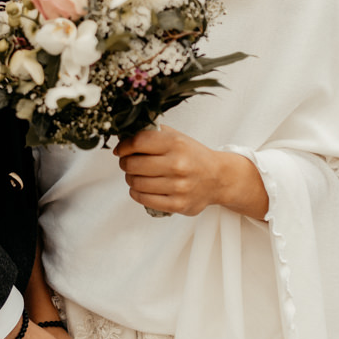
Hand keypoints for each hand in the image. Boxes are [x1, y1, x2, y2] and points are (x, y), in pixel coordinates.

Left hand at [114, 126, 267, 218]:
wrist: (218, 179)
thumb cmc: (193, 156)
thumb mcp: (178, 137)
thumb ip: (153, 133)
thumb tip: (124, 134)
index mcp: (176, 144)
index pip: (138, 142)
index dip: (124, 146)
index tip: (121, 149)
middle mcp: (178, 165)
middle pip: (132, 164)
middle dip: (125, 163)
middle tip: (128, 162)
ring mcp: (178, 187)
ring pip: (135, 183)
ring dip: (130, 178)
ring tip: (137, 175)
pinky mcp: (177, 204)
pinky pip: (143, 199)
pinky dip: (137, 193)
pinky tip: (142, 187)